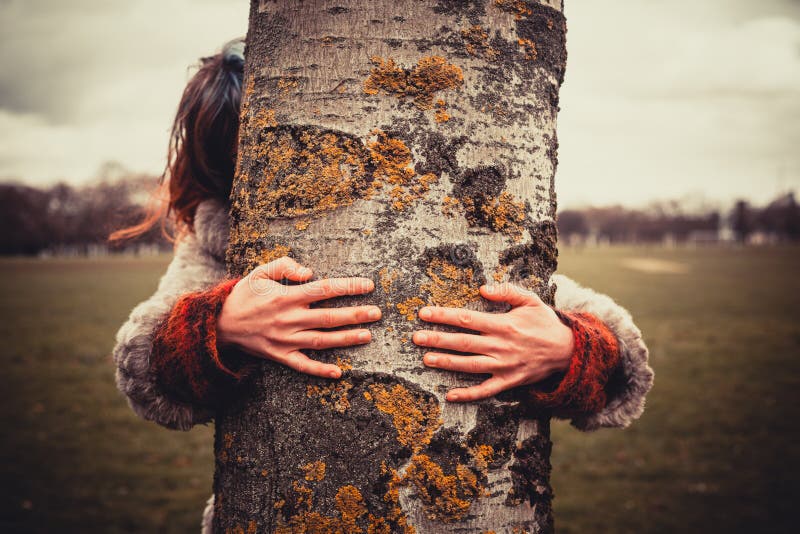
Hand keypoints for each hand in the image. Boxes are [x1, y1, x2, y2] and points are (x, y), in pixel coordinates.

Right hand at [216, 257, 379, 378]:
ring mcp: (285, 340)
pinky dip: (320, 370)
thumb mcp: (259, 273)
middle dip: (355, 314)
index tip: (368, 285)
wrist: (218, 324)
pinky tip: (338, 372)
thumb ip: (284, 267)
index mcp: (285, 297)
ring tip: (368, 335)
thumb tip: (310, 272)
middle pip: (328, 317)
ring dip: (346, 339)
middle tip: (377, 312)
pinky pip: (302, 366)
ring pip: (321, 341)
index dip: (347, 287)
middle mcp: (288, 319)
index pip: (323, 290)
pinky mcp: (280, 356)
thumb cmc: (244, 295)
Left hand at [413, 283, 573, 401]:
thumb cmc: (545, 323)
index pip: (467, 319)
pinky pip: (485, 390)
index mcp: (503, 325)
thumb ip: (507, 292)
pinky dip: (468, 395)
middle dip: (437, 340)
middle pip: (463, 342)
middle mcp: (500, 346)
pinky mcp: (508, 382)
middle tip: (416, 338)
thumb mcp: (531, 300)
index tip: (424, 313)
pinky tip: (450, 396)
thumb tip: (483, 289)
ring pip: (469, 366)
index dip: (443, 316)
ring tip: (426, 360)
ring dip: (446, 363)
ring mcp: (503, 366)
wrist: (568, 351)